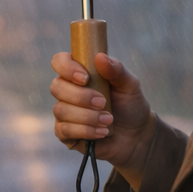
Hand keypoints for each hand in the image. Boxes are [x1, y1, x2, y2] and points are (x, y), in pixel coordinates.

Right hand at [49, 52, 155, 190]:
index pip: (59, 61)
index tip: (85, 78)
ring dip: (87, 116)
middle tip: (103, 103)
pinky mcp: (65, 133)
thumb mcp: (129, 85)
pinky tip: (102, 132)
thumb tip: (100, 57)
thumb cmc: (130, 104)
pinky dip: (85, 131)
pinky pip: (64, 130)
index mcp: (79, 72)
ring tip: (109, 120)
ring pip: (60, 110)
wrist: (136, 134)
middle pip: (56, 87)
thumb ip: (116, 70)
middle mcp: (67, 90)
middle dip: (81, 96)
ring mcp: (64, 112)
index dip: (67, 68)